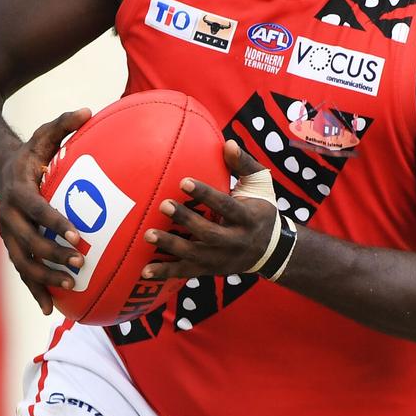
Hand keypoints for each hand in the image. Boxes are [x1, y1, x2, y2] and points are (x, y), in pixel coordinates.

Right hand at [0, 108, 91, 313]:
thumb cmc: (30, 151)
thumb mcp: (43, 134)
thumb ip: (64, 123)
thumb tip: (89, 109)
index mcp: (19, 191)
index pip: (36, 210)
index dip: (55, 223)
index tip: (77, 235)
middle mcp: (9, 216)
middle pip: (28, 241)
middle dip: (53, 254)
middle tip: (82, 262)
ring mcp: (9, 234)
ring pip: (23, 262)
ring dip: (45, 277)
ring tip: (71, 286)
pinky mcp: (13, 246)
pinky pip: (23, 272)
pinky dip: (36, 291)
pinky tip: (53, 310)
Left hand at [141, 140, 276, 280]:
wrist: (271, 250)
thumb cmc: (261, 208)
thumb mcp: (260, 185)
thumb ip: (244, 164)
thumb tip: (228, 143)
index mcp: (248, 218)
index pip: (226, 206)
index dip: (206, 195)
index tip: (183, 182)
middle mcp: (236, 241)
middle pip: (210, 234)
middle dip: (186, 221)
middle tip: (162, 205)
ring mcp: (222, 259)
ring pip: (196, 256)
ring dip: (171, 246)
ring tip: (148, 235)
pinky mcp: (211, 270)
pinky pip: (187, 273)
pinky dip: (166, 273)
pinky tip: (145, 271)